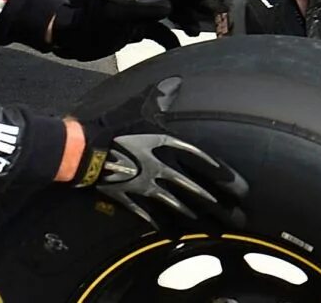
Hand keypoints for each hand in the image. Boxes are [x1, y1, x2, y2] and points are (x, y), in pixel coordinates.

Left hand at [49, 0, 218, 60]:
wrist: (71, 37)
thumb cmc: (94, 22)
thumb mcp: (119, 13)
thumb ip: (145, 8)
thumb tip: (170, 7)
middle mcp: (146, 0)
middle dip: (197, 3)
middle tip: (215, 14)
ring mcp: (141, 15)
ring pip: (172, 14)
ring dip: (186, 20)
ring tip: (199, 32)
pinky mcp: (135, 30)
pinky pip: (159, 32)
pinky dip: (170, 38)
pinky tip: (177, 47)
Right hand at [74, 81, 246, 231]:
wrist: (80, 149)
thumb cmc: (111, 125)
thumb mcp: (138, 104)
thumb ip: (161, 95)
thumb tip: (175, 83)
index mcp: (165, 143)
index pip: (203, 160)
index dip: (223, 175)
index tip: (240, 188)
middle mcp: (160, 167)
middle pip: (196, 190)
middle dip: (219, 206)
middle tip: (239, 218)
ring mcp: (145, 186)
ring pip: (179, 207)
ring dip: (199, 221)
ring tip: (217, 231)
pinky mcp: (129, 200)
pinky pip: (151, 218)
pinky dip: (165, 228)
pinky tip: (178, 236)